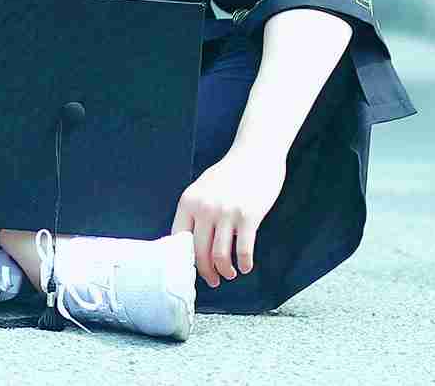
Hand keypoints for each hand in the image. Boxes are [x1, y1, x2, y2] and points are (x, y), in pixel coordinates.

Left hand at [171, 145, 286, 287]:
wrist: (255, 154)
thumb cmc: (230, 173)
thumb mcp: (203, 187)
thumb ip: (195, 210)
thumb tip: (189, 241)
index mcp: (188, 201)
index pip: (178, 240)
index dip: (185, 260)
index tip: (193, 270)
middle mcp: (204, 208)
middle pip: (199, 253)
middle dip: (206, 273)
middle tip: (213, 281)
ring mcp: (226, 213)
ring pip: (220, 256)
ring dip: (225, 272)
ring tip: (230, 274)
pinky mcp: (248, 217)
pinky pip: (244, 250)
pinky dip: (245, 264)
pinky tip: (246, 267)